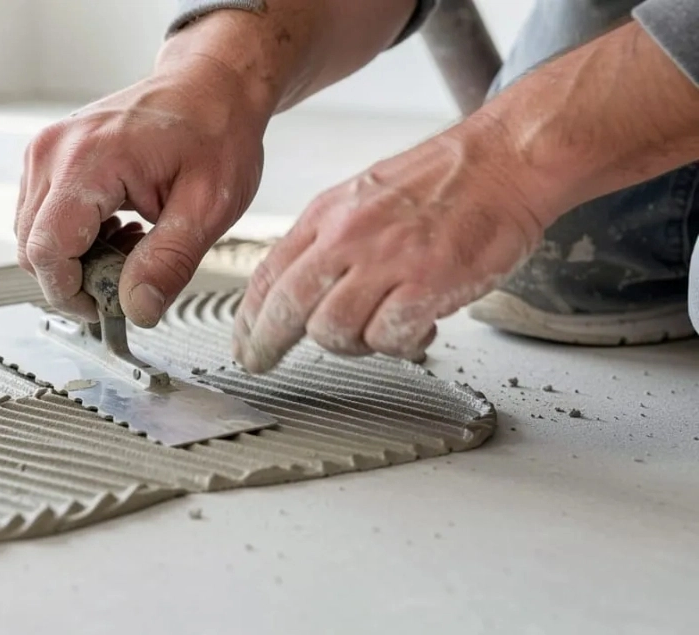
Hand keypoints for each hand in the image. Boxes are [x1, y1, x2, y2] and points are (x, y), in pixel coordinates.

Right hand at [15, 56, 269, 324]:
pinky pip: (41, 216)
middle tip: (128, 280)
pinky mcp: (49, 157)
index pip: (46, 250)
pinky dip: (73, 237)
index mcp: (88, 160)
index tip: (105, 307)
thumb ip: (169, 261)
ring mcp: (45, 152)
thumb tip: (138, 310)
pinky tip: (117, 229)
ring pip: (32, 236)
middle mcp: (53, 152)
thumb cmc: (214, 131)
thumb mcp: (208, 205)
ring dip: (75, 258)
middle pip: (31, 248)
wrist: (210, 86)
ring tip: (130, 246)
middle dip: (74, 279)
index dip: (70, 293)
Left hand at [232, 120, 553, 372]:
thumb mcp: (361, 198)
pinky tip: (417, 330)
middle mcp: (349, 237)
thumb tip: (298, 287)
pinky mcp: (427, 283)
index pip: (269, 275)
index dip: (248, 318)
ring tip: (375, 332)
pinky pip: (390, 337)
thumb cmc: (441, 182)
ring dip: (350, 344)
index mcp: (327, 216)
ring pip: (334, 331)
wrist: (503, 160)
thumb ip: (327, 242)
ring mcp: (387, 261)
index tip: (243, 341)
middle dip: (267, 344)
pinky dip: (399, 344)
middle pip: (287, 308)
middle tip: (262, 362)